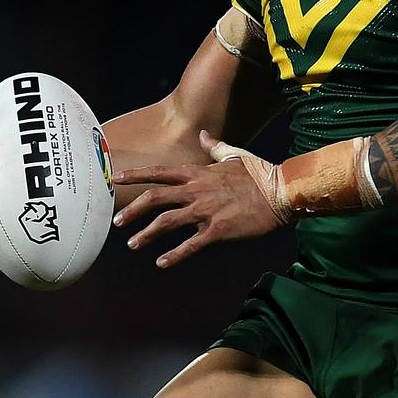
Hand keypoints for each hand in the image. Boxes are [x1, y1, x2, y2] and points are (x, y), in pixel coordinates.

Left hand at [112, 130, 281, 267]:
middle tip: (117, 221)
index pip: (160, 172)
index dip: (136, 175)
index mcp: (198, 172)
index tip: (116, 178)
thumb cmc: (259, 173)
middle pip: (155, 198)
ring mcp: (205, 210)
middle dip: (133, 210)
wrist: (280, 192)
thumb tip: (204, 134)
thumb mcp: (234, 155)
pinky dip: (174, 255)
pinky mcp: (217, 230)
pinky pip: (190, 245)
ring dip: (146, 234)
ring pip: (166, 222)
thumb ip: (214, 147)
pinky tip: (161, 263)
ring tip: (132, 243)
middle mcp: (196, 190)